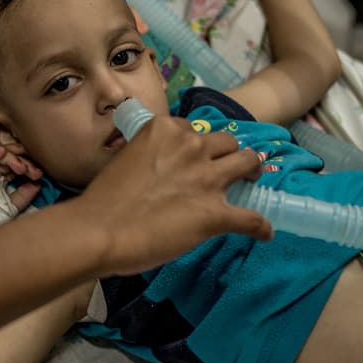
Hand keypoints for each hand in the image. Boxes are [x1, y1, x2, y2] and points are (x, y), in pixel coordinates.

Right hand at [0, 143, 41, 209]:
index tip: (38, 175)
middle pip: (8, 160)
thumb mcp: (11, 206)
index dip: (27, 169)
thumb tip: (39, 184)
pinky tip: (2, 153)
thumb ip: (25, 195)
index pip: (14, 168)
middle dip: (22, 163)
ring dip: (11, 158)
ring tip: (20, 168)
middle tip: (32, 172)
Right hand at [74, 117, 270, 274]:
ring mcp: (207, 180)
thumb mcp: (124, 158)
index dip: (196, 146)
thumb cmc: (102, 200)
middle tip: (225, 168)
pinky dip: (260, 226)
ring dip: (252, 172)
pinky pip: (251, 218)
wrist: (99, 231)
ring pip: (248, 164)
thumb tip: (155, 171)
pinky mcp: (215, 214)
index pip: (192, 130)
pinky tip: (264, 232)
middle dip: (228, 153)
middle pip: (227, 141)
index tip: (193, 159)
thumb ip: (146, 156)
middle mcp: (191, 147)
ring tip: (252, 183)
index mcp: (166, 130)